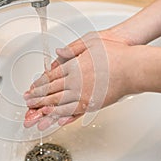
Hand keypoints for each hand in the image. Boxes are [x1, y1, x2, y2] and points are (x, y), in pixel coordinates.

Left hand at [23, 31, 138, 129]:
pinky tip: (55, 118)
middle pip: (51, 91)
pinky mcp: (92, 104)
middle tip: (27, 102)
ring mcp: (83, 94)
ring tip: (35, 114)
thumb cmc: (115, 54)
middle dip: (37, 98)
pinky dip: (61, 115)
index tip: (31, 89)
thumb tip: (58, 52)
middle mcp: (75, 82)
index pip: (50, 77)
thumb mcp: (91, 42)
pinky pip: (73, 111)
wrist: (133, 67)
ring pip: (58, 104)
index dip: (38, 84)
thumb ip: (72, 49)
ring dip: (45, 108)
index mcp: (73, 67)